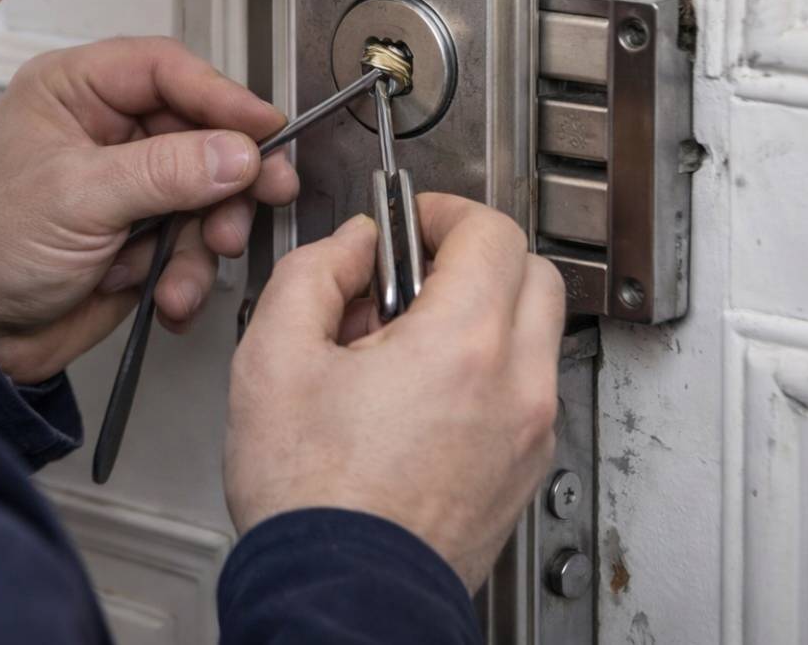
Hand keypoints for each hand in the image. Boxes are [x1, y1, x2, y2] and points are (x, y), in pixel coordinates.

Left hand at [0, 37, 299, 384]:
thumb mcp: (78, 197)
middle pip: (201, 131)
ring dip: (209, 236)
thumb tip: (235, 152)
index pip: (166, 70)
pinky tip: (168, 294)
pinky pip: (194, 242)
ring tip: (192, 267)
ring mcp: (128, 185)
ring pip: (207, 192)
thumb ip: (165, 171)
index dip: (221, 96)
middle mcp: (106, 130)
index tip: (264, 128)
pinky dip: (190, 273)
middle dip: (229, 176)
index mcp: (75, 91)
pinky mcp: (142, 235)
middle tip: (264, 195)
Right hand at [223, 195, 563, 590]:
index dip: (444, 212)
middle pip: (532, 274)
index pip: (491, 232)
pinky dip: (487, 370)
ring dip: (482, 314)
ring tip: (405, 343)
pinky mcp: (522, 473)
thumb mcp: (273, 357)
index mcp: (463, 345)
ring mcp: (528, 434)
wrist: (340, 595)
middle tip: (415, 271)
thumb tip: (350, 248)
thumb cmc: (311, 499)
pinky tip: (418, 395)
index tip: (411, 222)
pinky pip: (524, 391)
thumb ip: (313, 274)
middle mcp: (515, 387)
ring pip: (534, 334)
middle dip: (474, 257)